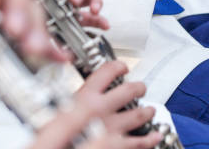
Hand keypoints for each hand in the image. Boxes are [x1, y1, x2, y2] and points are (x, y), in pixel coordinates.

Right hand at [31, 61, 162, 148]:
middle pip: (129, 91)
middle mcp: (100, 111)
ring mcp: (111, 129)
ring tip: (149, 110)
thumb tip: (71, 101)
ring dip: (146, 111)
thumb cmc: (53, 139)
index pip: (106, 73)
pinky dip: (150, 139)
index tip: (121, 67)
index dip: (117, 67)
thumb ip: (67, 106)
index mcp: (82, 99)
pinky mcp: (117, 147)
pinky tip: (156, 136)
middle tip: (140, 87)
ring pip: (138, 115)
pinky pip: (139, 142)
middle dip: (138, 88)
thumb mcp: (52, 116)